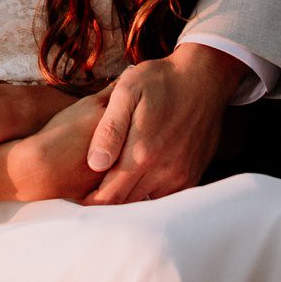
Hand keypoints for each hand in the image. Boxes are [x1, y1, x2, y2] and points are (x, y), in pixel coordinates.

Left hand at [81, 45, 242, 204]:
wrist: (204, 78)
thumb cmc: (160, 81)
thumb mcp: (127, 92)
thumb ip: (110, 128)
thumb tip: (94, 163)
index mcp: (142, 153)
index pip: (108, 197)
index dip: (88, 201)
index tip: (76, 194)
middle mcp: (163, 170)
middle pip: (125, 203)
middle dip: (105, 200)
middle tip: (88, 189)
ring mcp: (180, 174)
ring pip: (145, 201)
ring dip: (128, 197)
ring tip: (113, 181)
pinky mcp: (192, 174)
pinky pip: (166, 196)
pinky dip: (149, 191)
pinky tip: (139, 176)